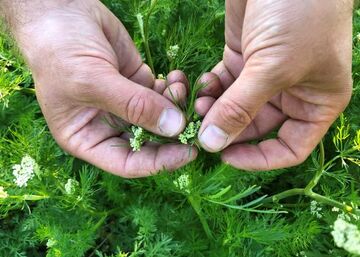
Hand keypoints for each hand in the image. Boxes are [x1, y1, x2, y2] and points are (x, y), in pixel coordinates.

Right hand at [11, 0, 195, 176]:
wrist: (60, 12)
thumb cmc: (60, 51)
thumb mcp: (93, 82)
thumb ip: (134, 106)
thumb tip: (175, 127)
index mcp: (87, 139)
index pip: (127, 163)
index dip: (158, 162)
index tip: (187, 153)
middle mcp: (108, 126)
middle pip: (148, 143)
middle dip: (173, 135)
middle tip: (198, 124)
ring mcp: (126, 105)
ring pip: (160, 118)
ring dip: (177, 108)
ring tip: (183, 89)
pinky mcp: (138, 84)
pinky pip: (163, 95)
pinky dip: (174, 90)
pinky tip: (177, 78)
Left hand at [196, 0, 352, 169]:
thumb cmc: (300, 13)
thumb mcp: (274, 67)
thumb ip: (241, 109)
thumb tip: (212, 144)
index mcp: (316, 102)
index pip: (289, 148)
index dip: (258, 158)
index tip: (226, 157)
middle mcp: (292, 92)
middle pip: (255, 128)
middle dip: (226, 129)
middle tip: (200, 127)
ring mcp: (264, 75)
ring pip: (235, 107)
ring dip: (214, 109)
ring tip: (198, 102)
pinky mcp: (243, 57)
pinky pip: (223, 85)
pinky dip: (210, 88)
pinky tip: (200, 84)